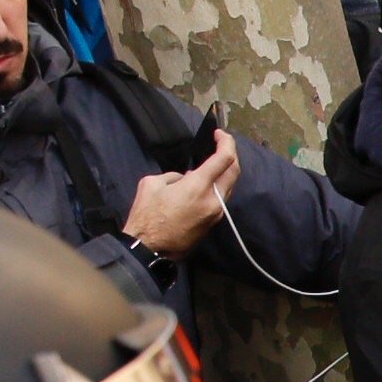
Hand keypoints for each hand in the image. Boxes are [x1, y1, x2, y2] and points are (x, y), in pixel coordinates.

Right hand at [121, 132, 239, 256]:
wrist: (149, 247)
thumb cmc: (147, 215)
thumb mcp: (152, 183)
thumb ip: (174, 176)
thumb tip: (187, 178)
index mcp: (198, 187)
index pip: (224, 159)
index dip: (226, 142)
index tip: (219, 133)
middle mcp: (213, 200)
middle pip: (234, 171)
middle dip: (231, 153)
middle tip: (222, 143)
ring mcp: (216, 213)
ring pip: (230, 186)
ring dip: (227, 170)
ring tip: (216, 159)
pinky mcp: (213, 223)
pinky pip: (222, 198)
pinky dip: (220, 184)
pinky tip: (210, 179)